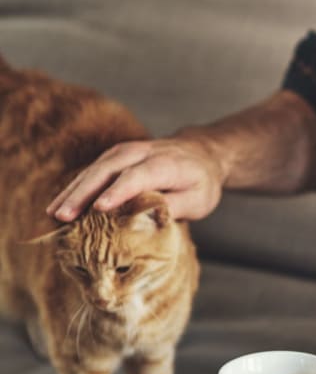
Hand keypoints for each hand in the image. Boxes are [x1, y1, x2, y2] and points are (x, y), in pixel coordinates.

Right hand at [46, 135, 225, 220]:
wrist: (202, 152)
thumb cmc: (201, 181)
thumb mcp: (198, 199)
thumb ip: (173, 207)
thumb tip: (147, 222)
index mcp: (166, 163)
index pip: (138, 176)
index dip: (118, 191)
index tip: (99, 208)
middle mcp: (142, 152)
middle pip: (109, 170)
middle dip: (84, 192)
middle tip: (64, 216)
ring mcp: (127, 151)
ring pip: (96, 168)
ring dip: (74, 190)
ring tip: (54, 213)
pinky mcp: (116, 156)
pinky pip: (93, 170)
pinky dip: (76, 186)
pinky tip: (61, 204)